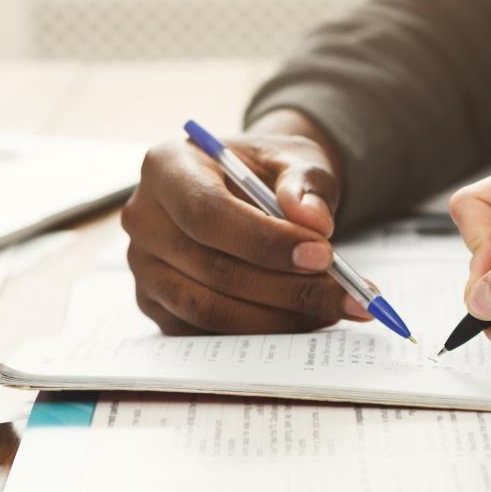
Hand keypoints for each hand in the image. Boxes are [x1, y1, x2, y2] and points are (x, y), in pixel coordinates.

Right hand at [122, 111, 369, 334]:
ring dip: (280, 317)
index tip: (323, 255)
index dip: (265, 240)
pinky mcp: (156, 305)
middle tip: (347, 293)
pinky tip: (307, 319)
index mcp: (166, 167)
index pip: (207, 213)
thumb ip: (306, 183)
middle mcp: (142, 218)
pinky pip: (207, 332)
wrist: (248, 188)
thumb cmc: (267, 171)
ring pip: (209, 309)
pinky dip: (262, 331)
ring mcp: (143, 267)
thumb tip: (313, 220)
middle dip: (288, 287)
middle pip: (212, 267)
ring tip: (335, 307)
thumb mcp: (295, 158)